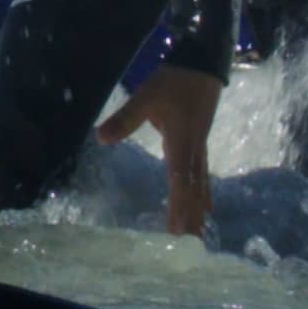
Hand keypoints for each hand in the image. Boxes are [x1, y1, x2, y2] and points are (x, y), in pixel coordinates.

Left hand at [96, 65, 221, 236]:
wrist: (205, 64)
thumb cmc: (176, 80)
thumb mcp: (146, 96)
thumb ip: (125, 118)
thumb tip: (101, 138)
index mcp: (182, 143)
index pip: (180, 181)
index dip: (179, 206)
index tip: (177, 231)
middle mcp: (193, 150)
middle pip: (193, 189)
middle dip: (190, 216)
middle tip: (189, 244)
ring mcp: (199, 147)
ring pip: (200, 185)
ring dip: (197, 209)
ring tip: (198, 234)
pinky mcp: (199, 142)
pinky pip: (202, 175)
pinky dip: (203, 194)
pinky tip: (207, 206)